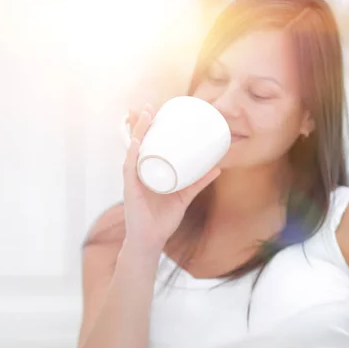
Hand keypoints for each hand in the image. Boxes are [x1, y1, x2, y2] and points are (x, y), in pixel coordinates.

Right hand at [122, 103, 220, 253]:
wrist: (151, 241)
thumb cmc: (163, 220)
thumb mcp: (185, 196)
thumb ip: (199, 182)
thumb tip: (218, 167)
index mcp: (148, 172)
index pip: (145, 145)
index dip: (148, 127)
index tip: (155, 110)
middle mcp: (138, 173)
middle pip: (136, 143)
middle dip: (139, 123)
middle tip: (147, 106)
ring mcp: (133, 180)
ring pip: (133, 150)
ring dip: (137, 131)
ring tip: (142, 114)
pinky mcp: (130, 190)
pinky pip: (131, 168)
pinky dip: (133, 154)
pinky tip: (136, 141)